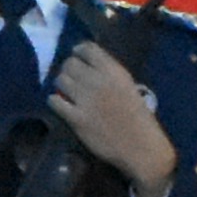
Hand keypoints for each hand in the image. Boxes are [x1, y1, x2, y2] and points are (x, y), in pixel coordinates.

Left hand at [49, 43, 179, 196]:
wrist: (141, 147)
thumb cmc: (139, 118)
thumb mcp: (129, 87)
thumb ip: (110, 75)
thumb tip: (88, 67)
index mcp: (114, 71)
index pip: (87, 48)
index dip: (79, 51)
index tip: (78, 58)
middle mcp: (98, 81)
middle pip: (70, 63)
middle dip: (68, 69)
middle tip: (71, 78)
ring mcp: (86, 100)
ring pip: (60, 80)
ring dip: (61, 84)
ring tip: (65, 91)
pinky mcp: (77, 118)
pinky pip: (55, 102)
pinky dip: (55, 101)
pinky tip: (60, 105)